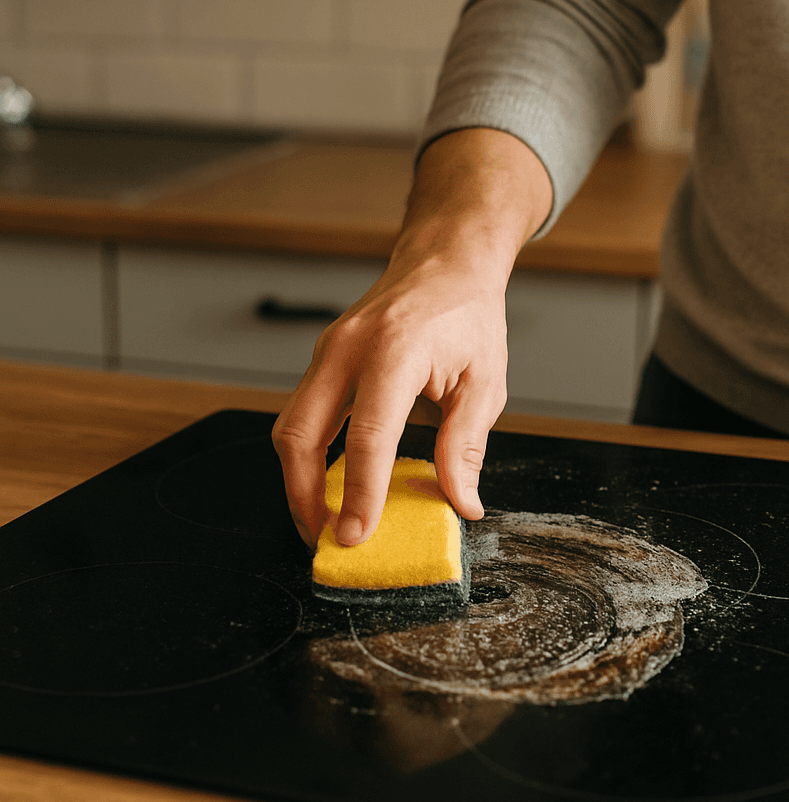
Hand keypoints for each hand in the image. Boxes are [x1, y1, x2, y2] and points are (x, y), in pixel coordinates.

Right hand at [273, 129, 551, 548]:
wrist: (444, 263)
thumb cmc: (467, 317)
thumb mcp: (485, 382)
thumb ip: (466, 446)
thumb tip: (461, 503)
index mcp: (394, 351)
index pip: (368, 436)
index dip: (360, 493)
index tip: (356, 536)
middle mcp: (346, 349)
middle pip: (300, 434)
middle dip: (305, 497)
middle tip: (328, 539)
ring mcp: (327, 351)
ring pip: (290, 427)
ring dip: (300, 480)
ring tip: (326, 520)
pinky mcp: (322, 359)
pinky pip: (302, 413)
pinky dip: (309, 455)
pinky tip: (330, 483)